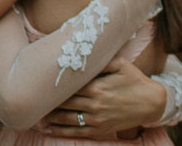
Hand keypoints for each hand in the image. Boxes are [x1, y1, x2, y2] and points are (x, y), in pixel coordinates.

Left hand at [40, 58, 164, 138]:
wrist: (151, 102)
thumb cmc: (134, 79)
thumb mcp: (120, 64)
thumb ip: (100, 59)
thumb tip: (83, 49)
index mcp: (97, 86)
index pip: (68, 87)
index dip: (52, 86)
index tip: (37, 82)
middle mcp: (95, 104)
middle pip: (64, 103)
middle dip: (47, 101)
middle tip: (30, 97)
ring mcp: (97, 119)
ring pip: (66, 119)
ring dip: (49, 117)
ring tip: (33, 113)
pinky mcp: (100, 129)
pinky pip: (76, 131)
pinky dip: (60, 131)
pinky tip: (47, 129)